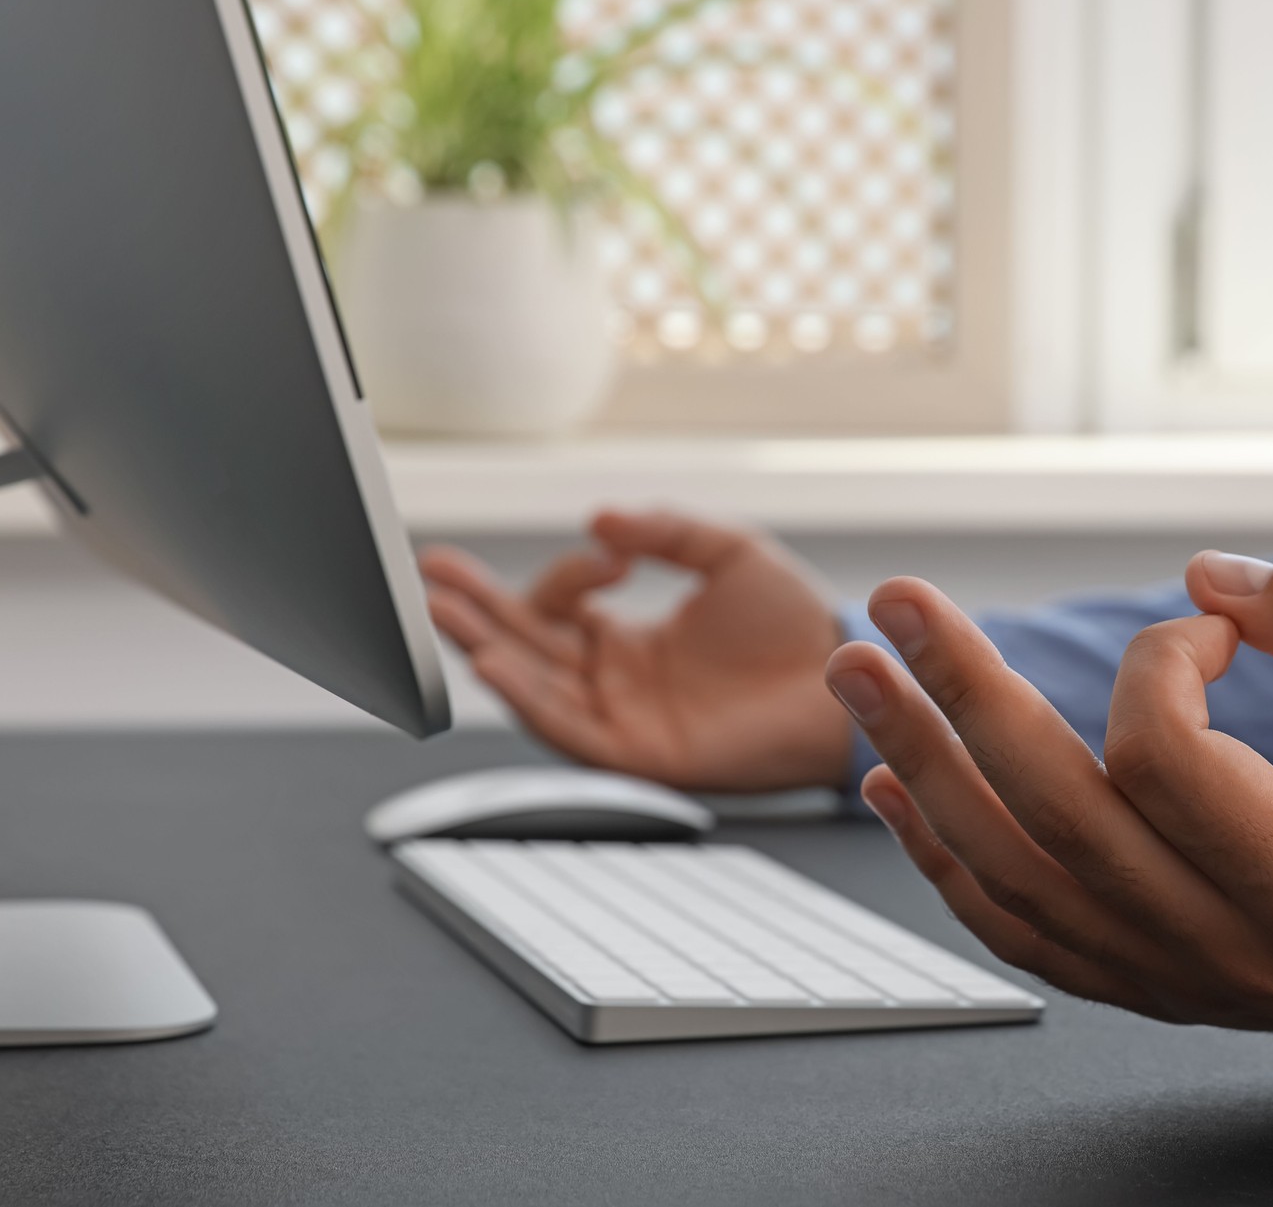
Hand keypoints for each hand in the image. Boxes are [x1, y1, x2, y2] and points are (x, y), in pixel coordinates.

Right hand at [421, 510, 850, 792]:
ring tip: (439, 609)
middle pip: (525, 644)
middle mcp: (613, 681)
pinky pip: (568, 728)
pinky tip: (495, 661)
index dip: (567, 576)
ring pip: (532, 684)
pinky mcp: (638, 753)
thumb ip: (663, 531)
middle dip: (474, 607)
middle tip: (427, 571)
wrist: (846, 680)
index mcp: (627, 640)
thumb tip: (598, 518)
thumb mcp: (726, 554)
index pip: (560, 607)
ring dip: (484, 645)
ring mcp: (622, 718)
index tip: (609, 554)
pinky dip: (527, 696)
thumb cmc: (795, 624)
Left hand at [824, 554, 1272, 1040]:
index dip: (1162, 664)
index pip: (1170, 767)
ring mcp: (1182, 979)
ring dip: (923, 766)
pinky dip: (945, 858)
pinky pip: (1022, 930)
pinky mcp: (1153, 984)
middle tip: (894, 603)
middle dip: (960, 694)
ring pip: (1014, 877)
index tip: (1208, 627)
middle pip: (1054, 816)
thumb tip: (1207, 577)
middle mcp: (1235, 949)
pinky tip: (895, 788)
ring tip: (858, 676)